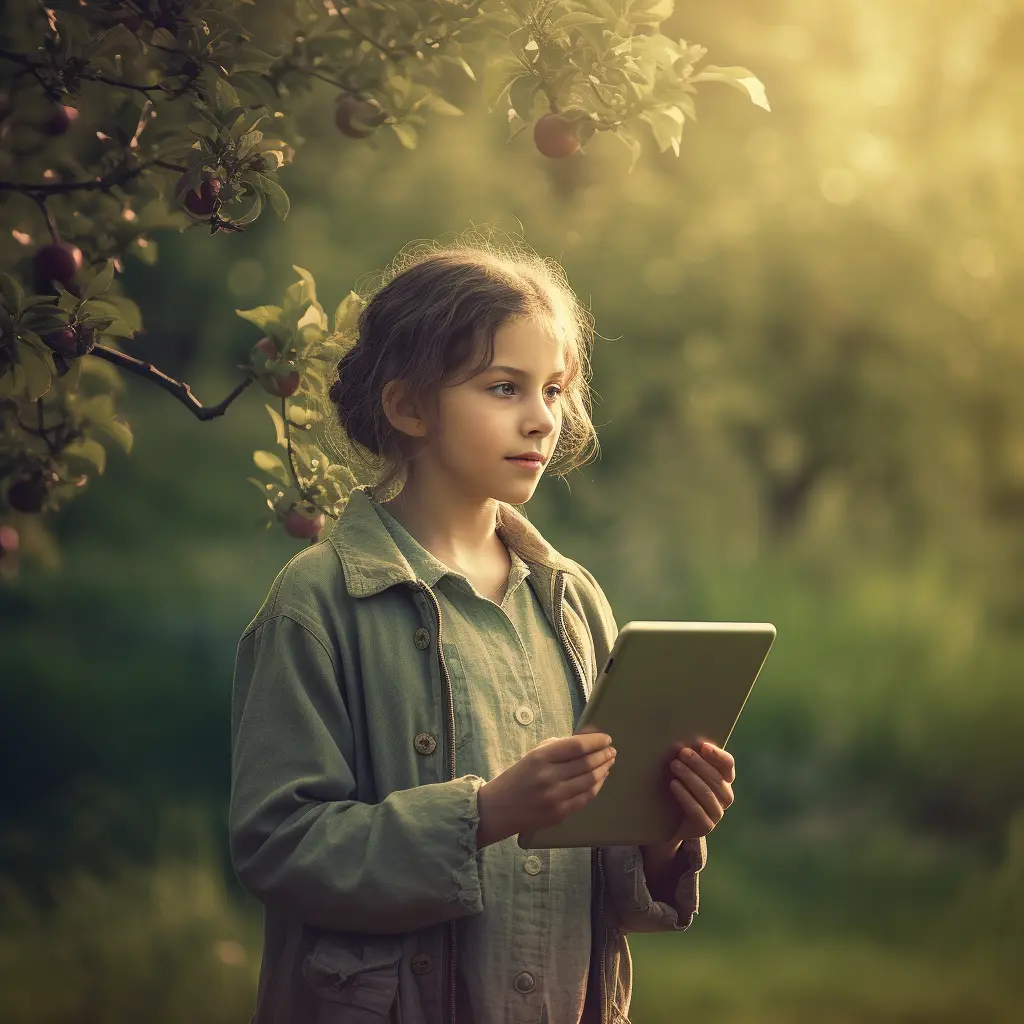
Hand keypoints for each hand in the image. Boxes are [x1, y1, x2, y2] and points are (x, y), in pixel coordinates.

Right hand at [477, 731, 616, 847]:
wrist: (498, 810)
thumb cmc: (517, 777)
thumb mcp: (532, 755)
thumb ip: (557, 747)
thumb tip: (586, 742)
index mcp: (540, 758)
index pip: (576, 746)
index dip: (595, 742)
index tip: (606, 738)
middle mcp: (548, 777)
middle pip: (586, 763)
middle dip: (603, 755)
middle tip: (612, 750)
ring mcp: (555, 797)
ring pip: (590, 780)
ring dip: (604, 769)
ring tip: (609, 762)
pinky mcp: (559, 814)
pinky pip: (586, 797)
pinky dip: (597, 786)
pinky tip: (602, 778)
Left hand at [641, 741, 735, 883]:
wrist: (671, 822)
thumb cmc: (680, 787)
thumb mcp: (687, 771)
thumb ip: (690, 759)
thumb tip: (680, 741)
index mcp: (724, 779)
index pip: (728, 764)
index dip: (717, 755)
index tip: (703, 746)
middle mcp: (725, 796)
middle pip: (715, 778)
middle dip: (698, 764)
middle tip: (682, 753)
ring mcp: (717, 813)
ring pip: (707, 793)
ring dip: (690, 777)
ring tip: (674, 765)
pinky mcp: (706, 827)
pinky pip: (697, 810)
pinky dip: (685, 795)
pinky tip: (673, 784)